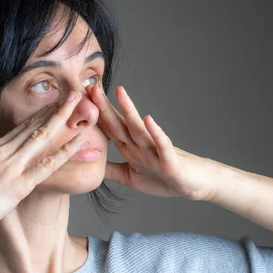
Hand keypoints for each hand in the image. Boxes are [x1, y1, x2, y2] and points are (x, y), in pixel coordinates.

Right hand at [0, 90, 84, 240]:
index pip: (21, 127)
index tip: (54, 103)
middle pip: (33, 124)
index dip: (40, 114)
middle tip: (72, 93)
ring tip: (78, 102)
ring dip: (61, 117)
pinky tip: (79, 141)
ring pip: (41, 135)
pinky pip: (46, 165)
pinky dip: (64, 151)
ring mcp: (11, 166)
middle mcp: (3, 151)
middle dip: (55, 107)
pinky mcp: (17, 184)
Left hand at [85, 84, 219, 201]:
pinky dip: (156, 133)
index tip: (79, 100)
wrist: (194, 185)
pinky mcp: (170, 160)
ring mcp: (155, 150)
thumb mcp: (130, 176)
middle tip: (91, 87)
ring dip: (129, 110)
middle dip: (104, 106)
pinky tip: (148, 119)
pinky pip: (162, 144)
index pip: (108, 128)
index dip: (93, 116)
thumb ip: (111, 169)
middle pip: (119, 123)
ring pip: (139, 128)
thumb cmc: (164, 177)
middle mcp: (140, 144)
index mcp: (129, 147)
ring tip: (119, 92)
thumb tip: (89, 165)